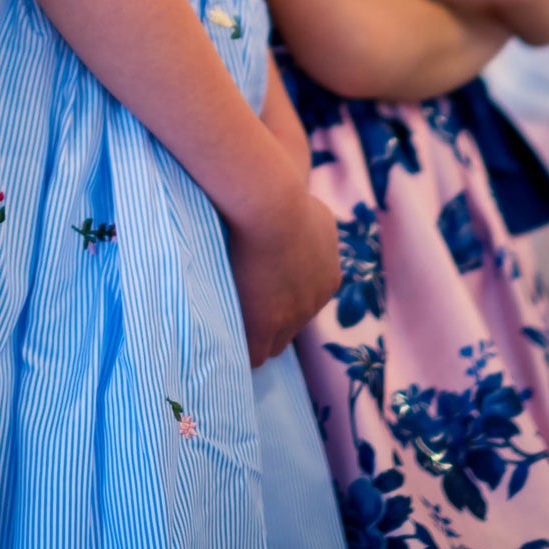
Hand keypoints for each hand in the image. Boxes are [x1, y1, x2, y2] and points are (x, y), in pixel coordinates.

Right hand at [225, 188, 337, 366]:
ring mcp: (293, 315)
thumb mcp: (313, 211)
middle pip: (292, 327)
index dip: (280, 298)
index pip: (304, 302)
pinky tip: (220, 342)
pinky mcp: (265, 325)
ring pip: (275, 343)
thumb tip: (306, 237)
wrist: (270, 203)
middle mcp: (316, 300)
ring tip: (227, 329)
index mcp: (328, 277)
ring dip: (254, 334)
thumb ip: (313, 231)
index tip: (259, 289)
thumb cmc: (282, 194)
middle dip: (271, 321)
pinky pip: (255, 354)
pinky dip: (241, 349)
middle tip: (242, 311)